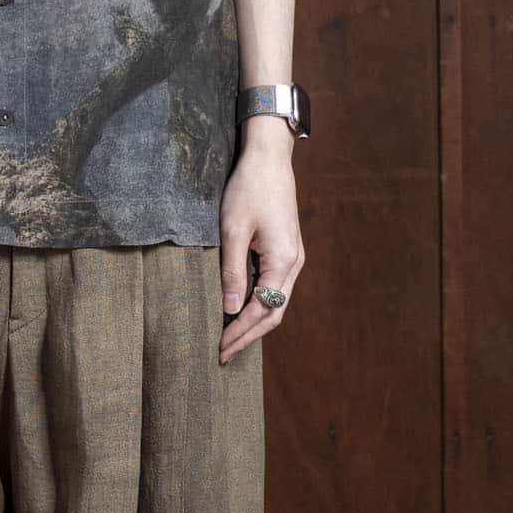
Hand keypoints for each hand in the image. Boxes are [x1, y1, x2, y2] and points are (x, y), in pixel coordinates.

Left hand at [219, 128, 304, 362]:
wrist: (268, 159)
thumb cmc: (248, 189)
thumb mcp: (232, 231)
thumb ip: (231, 272)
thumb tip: (229, 309)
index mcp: (283, 261)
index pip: (261, 310)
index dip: (239, 331)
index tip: (219, 347)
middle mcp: (294, 264)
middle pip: (274, 314)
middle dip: (248, 336)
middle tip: (223, 353)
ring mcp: (293, 258)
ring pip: (276, 303)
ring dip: (254, 323)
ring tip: (230, 339)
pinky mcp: (286, 251)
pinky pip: (275, 288)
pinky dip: (259, 306)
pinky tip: (240, 311)